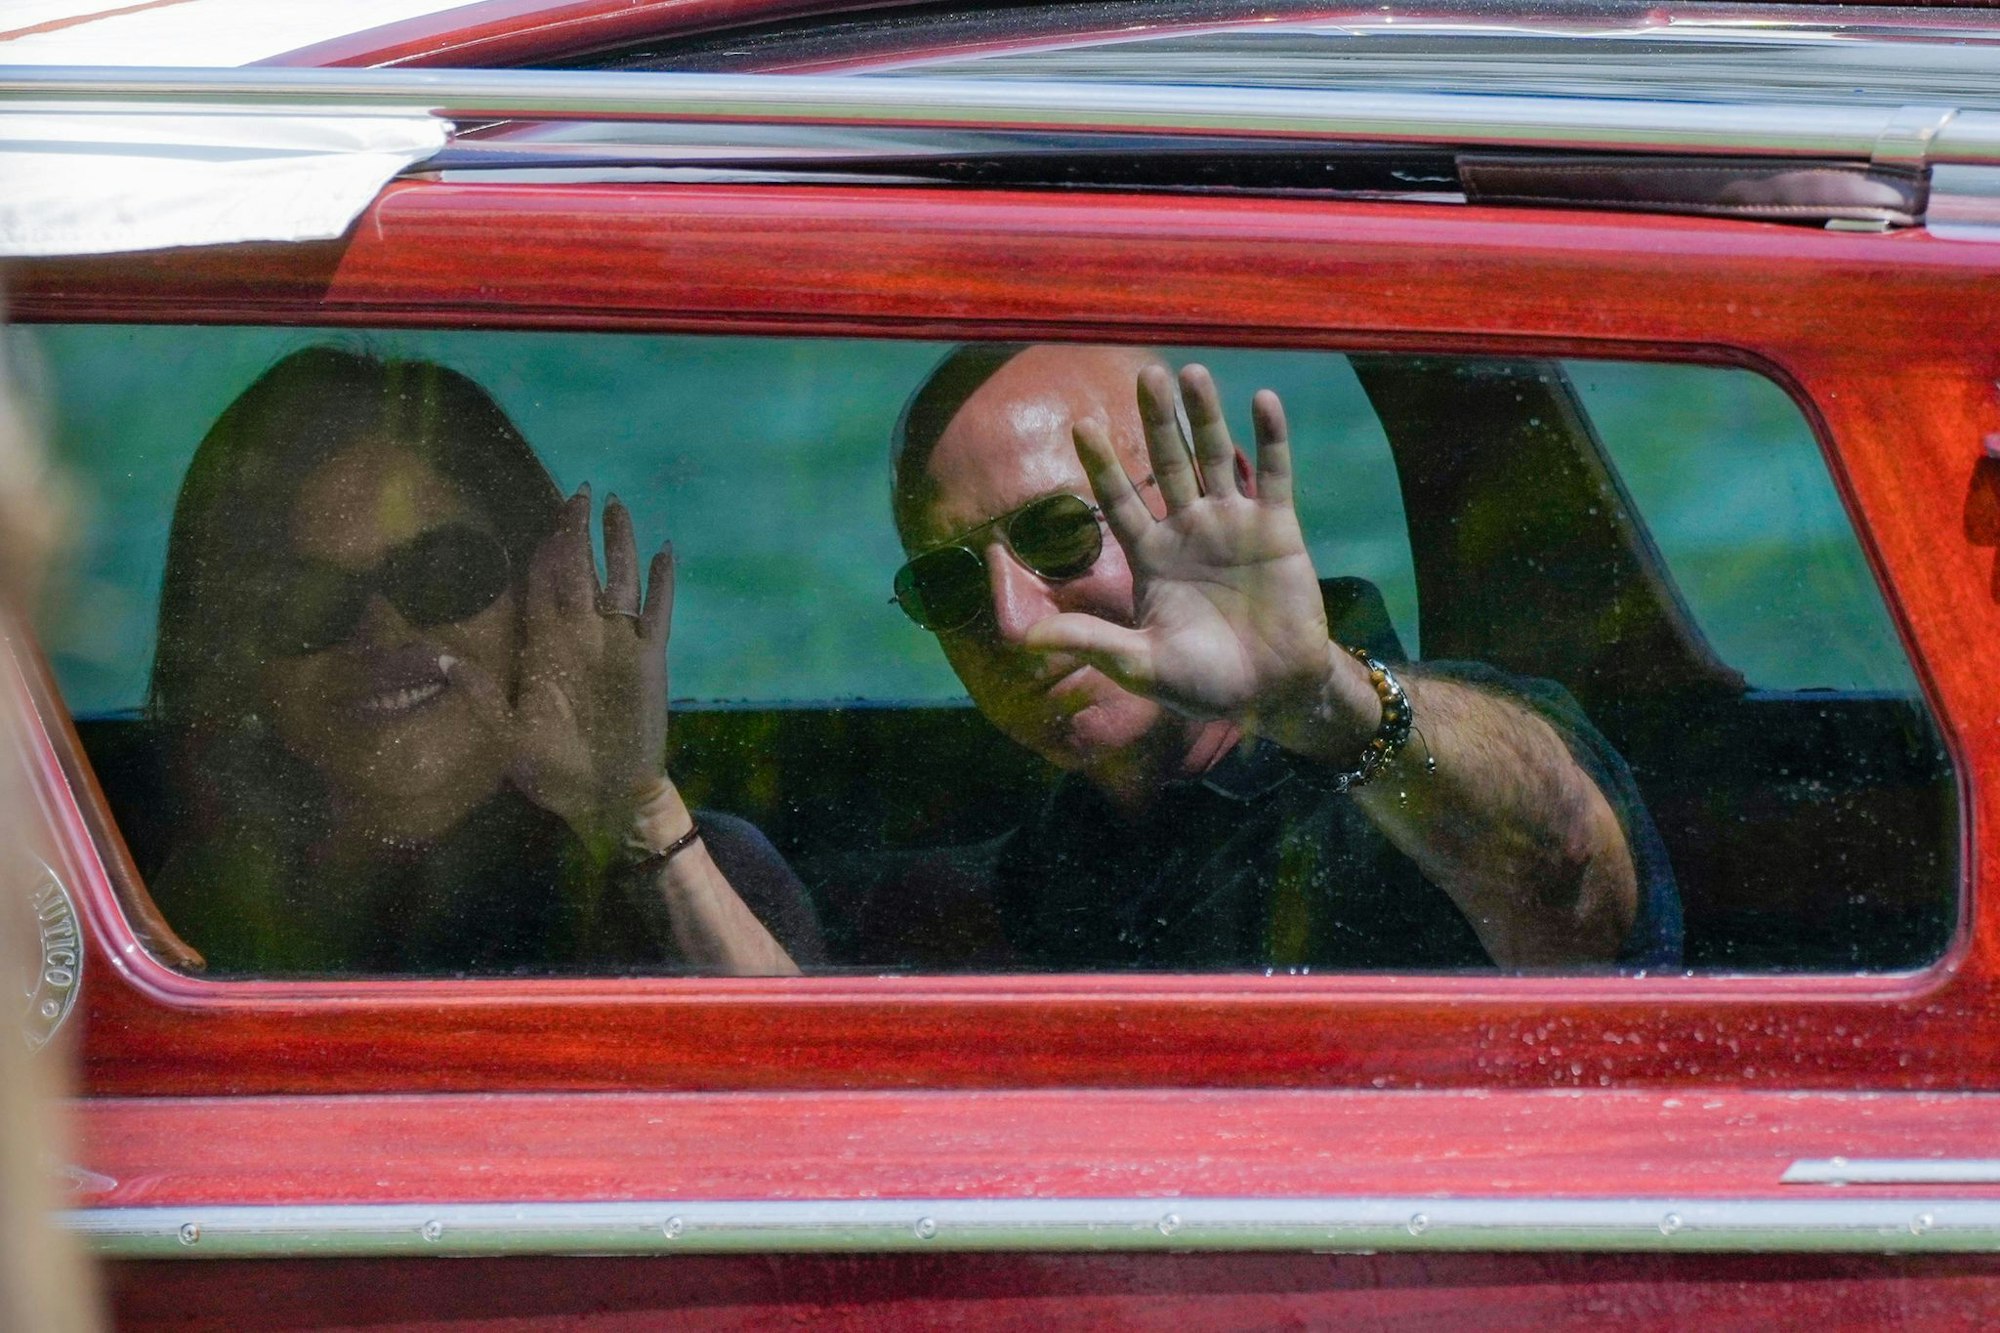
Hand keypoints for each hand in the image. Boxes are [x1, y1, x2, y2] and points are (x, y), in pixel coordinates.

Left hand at [456, 486, 673, 849]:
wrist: (605, 798)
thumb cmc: (552, 772)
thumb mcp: (506, 736)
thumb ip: (481, 696)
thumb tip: (442, 660)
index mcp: (546, 646)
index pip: (542, 581)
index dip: (543, 546)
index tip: (542, 514)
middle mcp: (581, 635)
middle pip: (580, 568)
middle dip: (578, 529)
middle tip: (580, 491)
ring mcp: (617, 644)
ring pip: (618, 579)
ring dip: (619, 543)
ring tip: (617, 507)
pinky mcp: (648, 659)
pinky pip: (657, 612)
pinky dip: (661, 582)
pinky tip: (665, 552)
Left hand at [1025, 364, 1378, 753]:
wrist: (1272, 694)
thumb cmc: (1204, 685)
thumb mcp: (1141, 666)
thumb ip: (1092, 642)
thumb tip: (1024, 641)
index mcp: (1151, 557)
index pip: (1119, 501)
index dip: (1102, 465)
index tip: (1080, 425)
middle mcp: (1188, 531)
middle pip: (1167, 464)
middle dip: (1156, 421)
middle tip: (1146, 374)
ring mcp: (1234, 525)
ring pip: (1216, 458)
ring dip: (1205, 417)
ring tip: (1192, 372)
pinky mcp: (1278, 529)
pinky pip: (1274, 475)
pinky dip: (1270, 439)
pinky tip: (1262, 400)